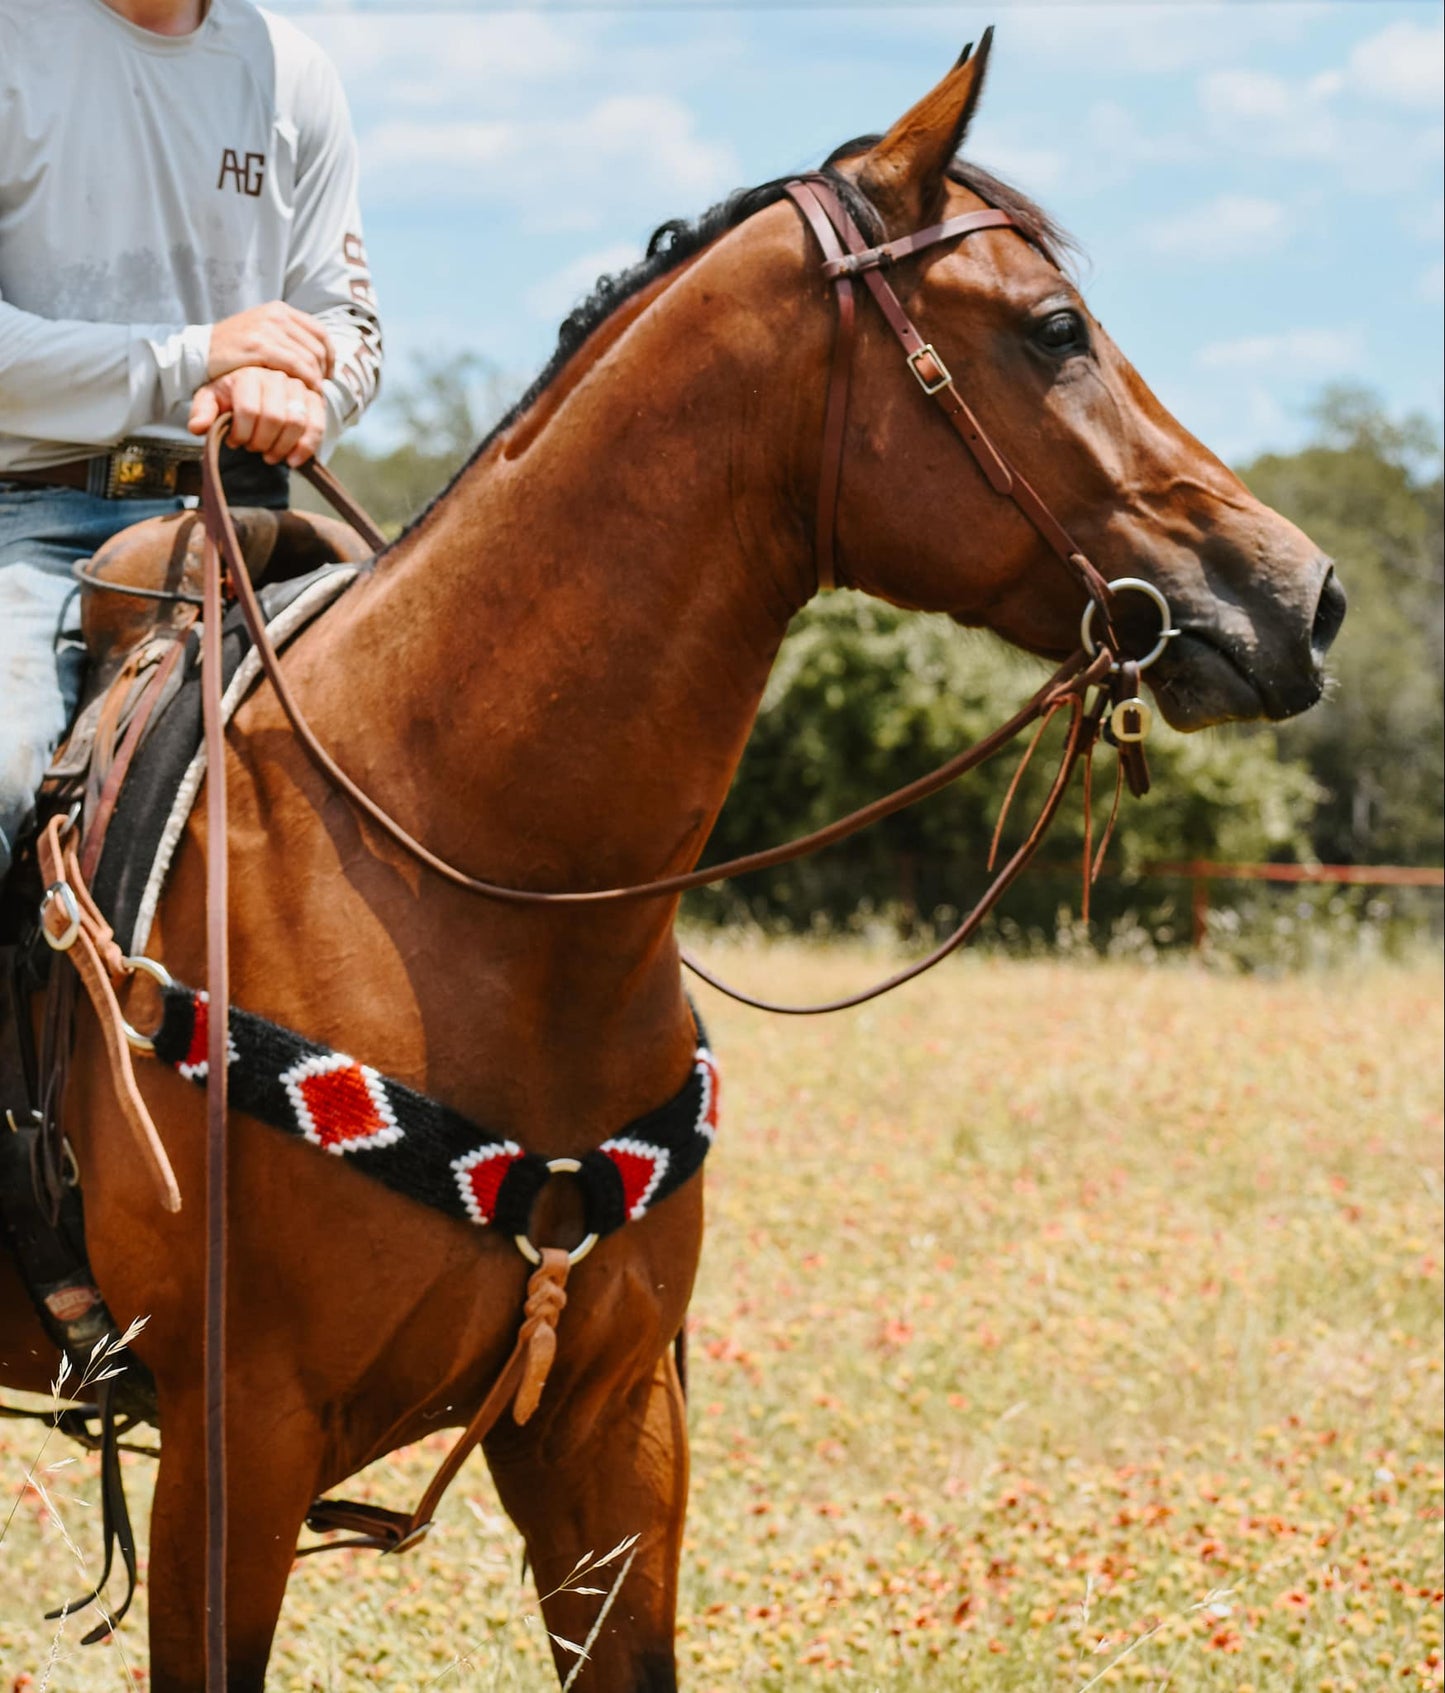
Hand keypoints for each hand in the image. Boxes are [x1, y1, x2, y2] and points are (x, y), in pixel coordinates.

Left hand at [188, 368, 325, 466]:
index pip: (249, 410)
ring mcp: (299, 387)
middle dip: (261, 442)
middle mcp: (276, 377)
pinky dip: (306, 448)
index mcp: (248, 374)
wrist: (259, 385)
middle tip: (253, 449)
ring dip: (282, 448)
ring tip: (270, 456)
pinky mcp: (316, 400)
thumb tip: (197, 428)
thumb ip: (202, 410)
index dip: (241, 434)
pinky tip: (293, 461)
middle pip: (274, 418)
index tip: (234, 442)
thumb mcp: (212, 398)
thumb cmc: (232, 395)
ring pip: (296, 423)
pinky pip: (317, 426)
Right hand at [206, 301, 333, 389]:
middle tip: (318, 391)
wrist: (199, 352)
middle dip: (322, 372)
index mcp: (280, 310)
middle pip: (317, 348)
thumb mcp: (262, 334)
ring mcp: (267, 329)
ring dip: (314, 381)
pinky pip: (294, 365)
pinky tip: (301, 394)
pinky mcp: (258, 346)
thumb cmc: (233, 350)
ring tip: (311, 396)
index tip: (328, 375)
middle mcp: (276, 315)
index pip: (320, 332)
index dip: (330, 356)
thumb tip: (317, 356)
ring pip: (309, 358)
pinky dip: (304, 381)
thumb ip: (286, 339)